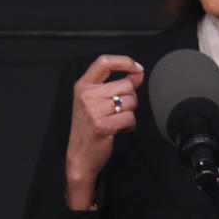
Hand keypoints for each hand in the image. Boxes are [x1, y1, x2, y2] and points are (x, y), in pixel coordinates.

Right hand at [64, 54, 143, 209]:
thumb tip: (137, 72)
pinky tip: (119, 129)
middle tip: (119, 111)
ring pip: (131, 101)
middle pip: (126, 85)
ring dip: (130, 113)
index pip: (104, 62)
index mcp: (83, 86)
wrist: (80, 157)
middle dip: (130, 99)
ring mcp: (93, 110)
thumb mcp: (97, 102)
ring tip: (117, 121)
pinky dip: (129, 125)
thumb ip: (118, 85)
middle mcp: (86, 95)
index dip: (124, 61)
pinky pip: (130, 118)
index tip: (137, 68)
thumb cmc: (89, 128)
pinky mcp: (102, 125)